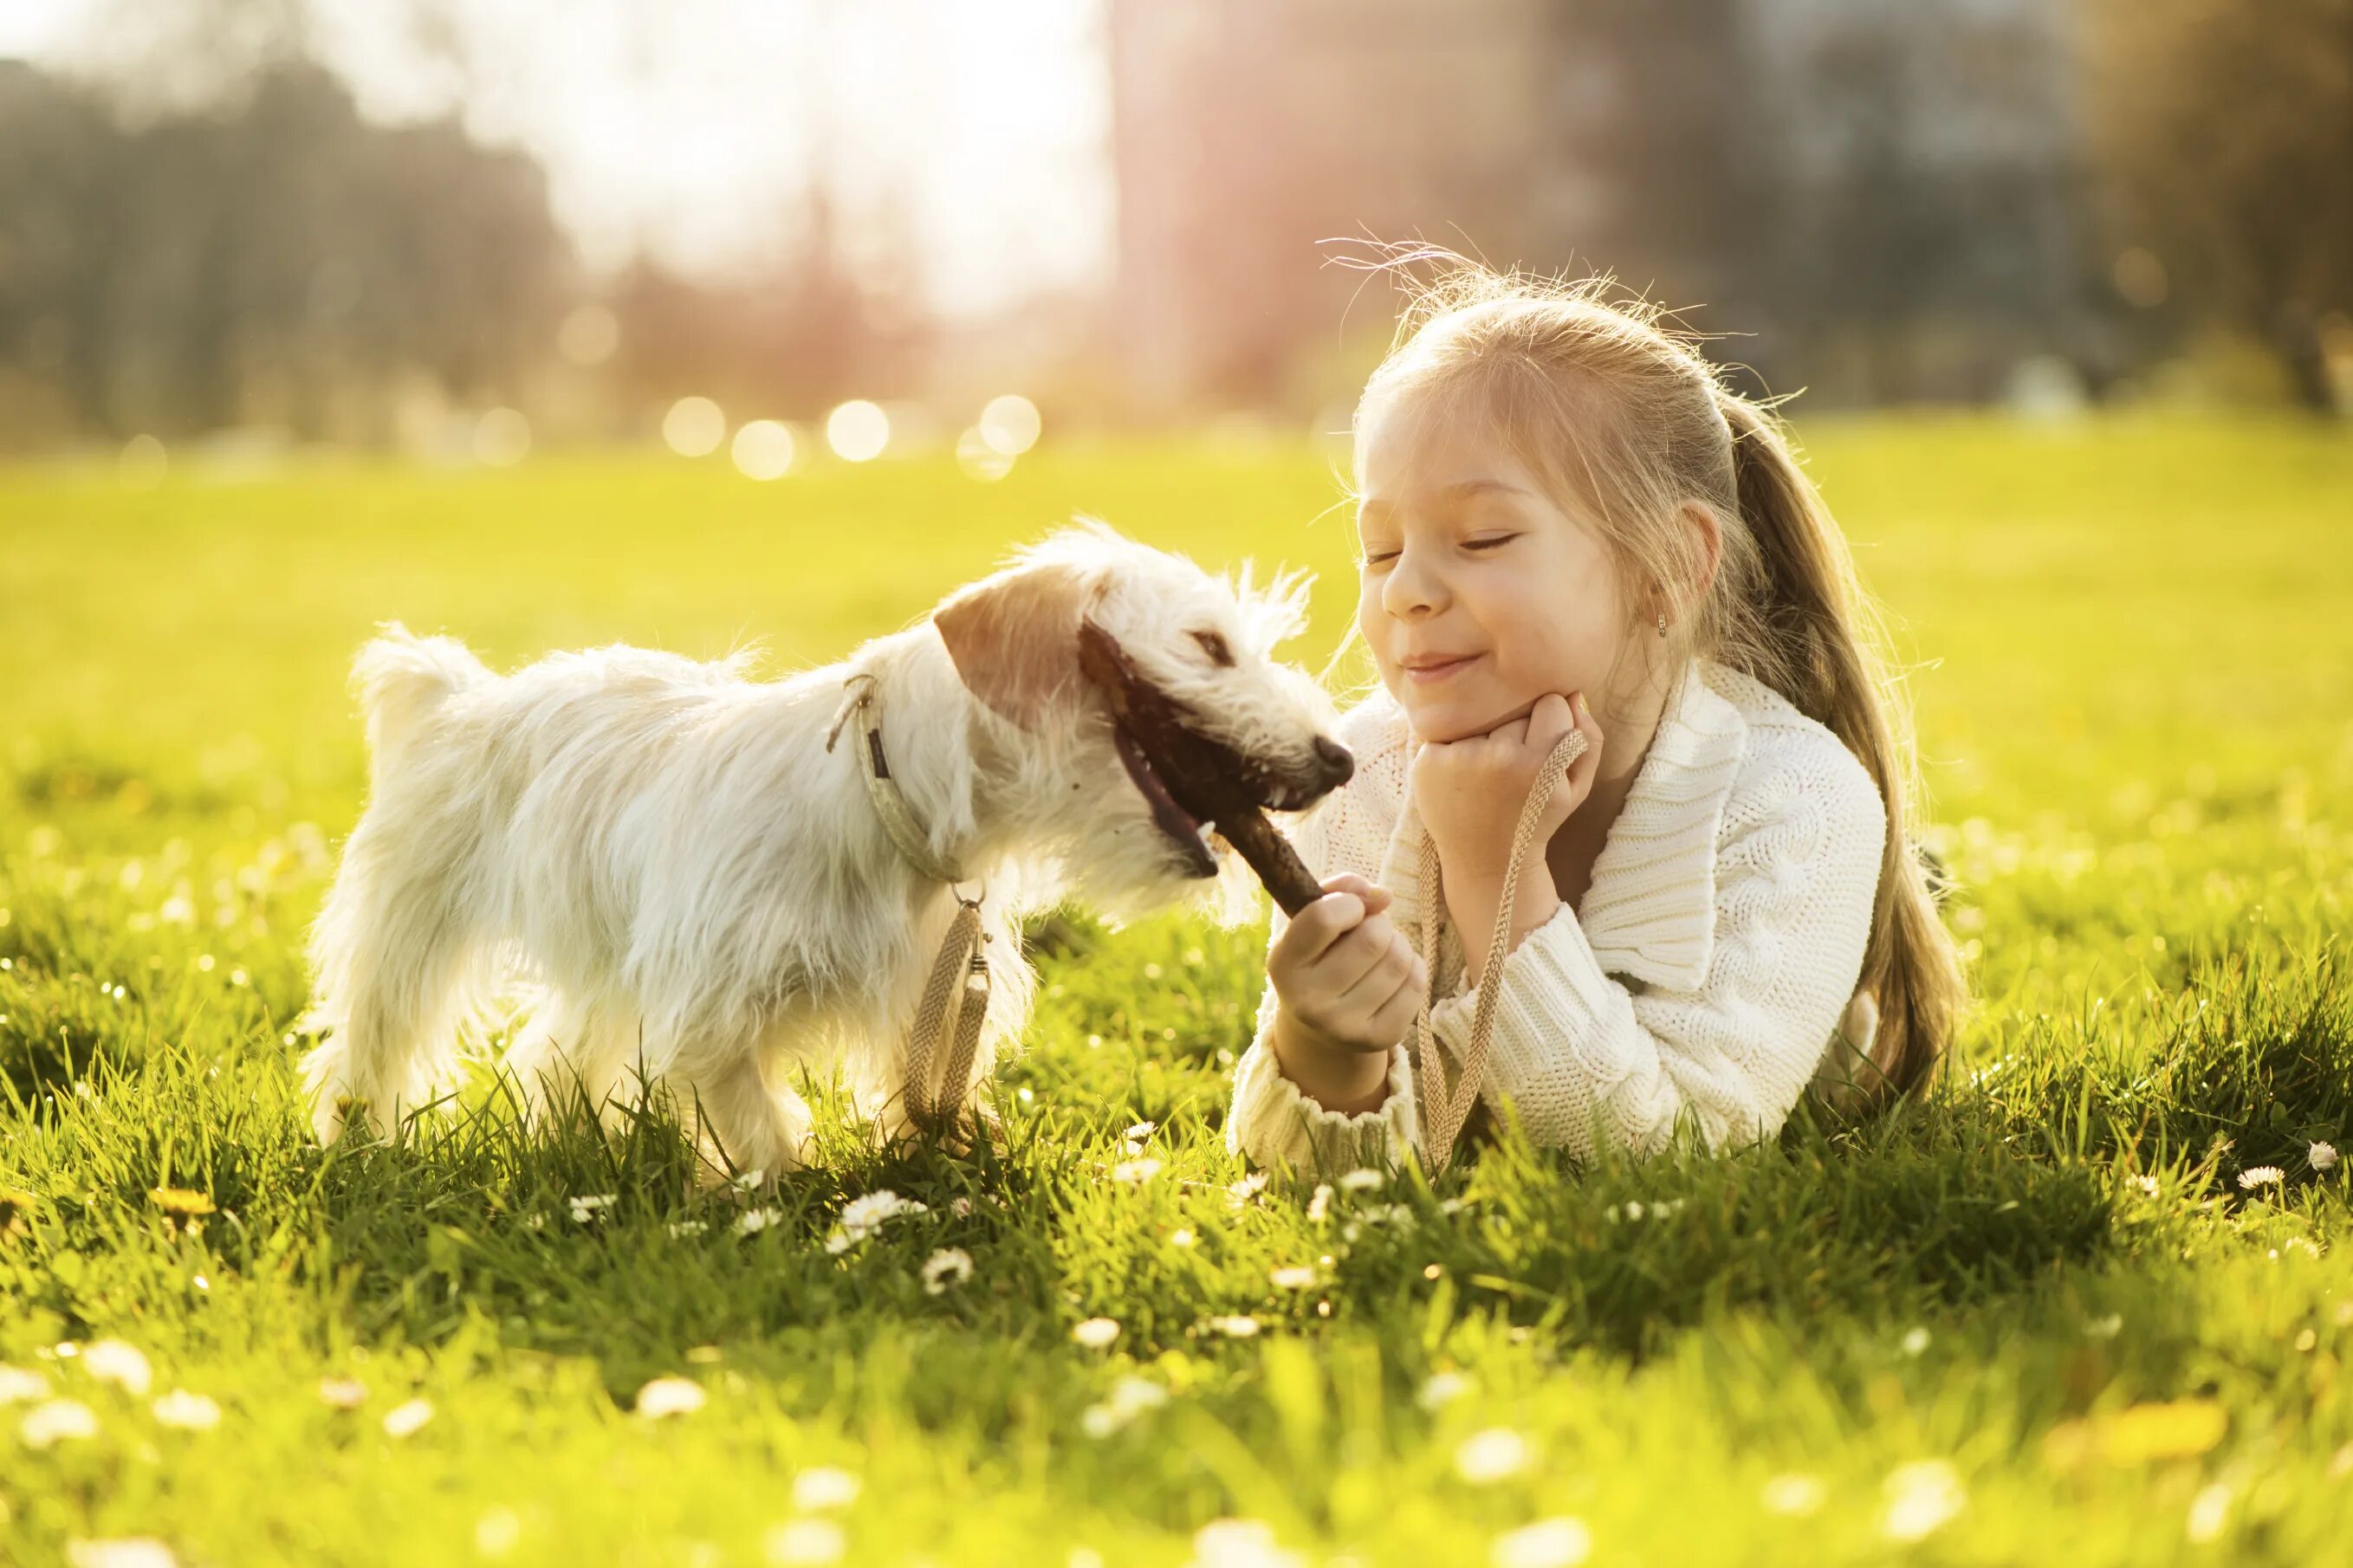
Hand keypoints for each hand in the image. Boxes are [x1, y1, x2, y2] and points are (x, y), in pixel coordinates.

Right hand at [1267, 872, 1428, 1059]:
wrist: (1320, 1026)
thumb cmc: (1320, 956)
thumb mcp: (1313, 920)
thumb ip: (1342, 890)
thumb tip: (1383, 896)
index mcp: (1283, 965)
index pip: (1324, 918)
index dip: (1348, 903)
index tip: (1349, 909)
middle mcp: (1308, 1002)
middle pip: (1373, 938)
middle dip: (1379, 924)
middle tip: (1369, 933)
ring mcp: (1344, 1026)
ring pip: (1399, 960)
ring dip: (1398, 944)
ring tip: (1381, 953)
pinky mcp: (1379, 1039)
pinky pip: (1416, 983)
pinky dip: (1413, 968)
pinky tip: (1393, 975)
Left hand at [1410, 692, 1605, 893]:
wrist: (1486, 862)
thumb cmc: (1536, 820)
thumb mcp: (1576, 788)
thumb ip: (1588, 739)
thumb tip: (1573, 694)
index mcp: (1541, 765)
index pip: (1551, 703)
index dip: (1551, 723)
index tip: (1543, 750)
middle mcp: (1499, 759)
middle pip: (1515, 709)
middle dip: (1519, 731)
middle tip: (1513, 771)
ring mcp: (1460, 759)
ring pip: (1484, 717)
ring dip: (1487, 737)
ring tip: (1488, 775)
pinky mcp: (1429, 761)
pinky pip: (1451, 730)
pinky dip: (1457, 747)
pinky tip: (1462, 778)